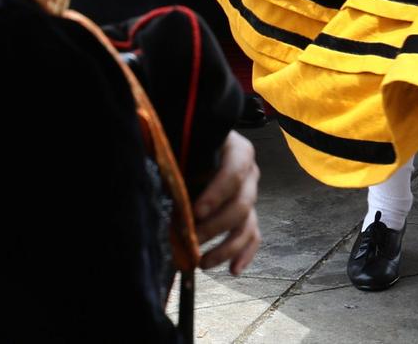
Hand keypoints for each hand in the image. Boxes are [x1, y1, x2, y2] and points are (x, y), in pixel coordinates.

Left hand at [192, 132, 261, 275]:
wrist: (192, 146)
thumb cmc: (185, 146)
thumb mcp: (183, 148)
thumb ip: (178, 165)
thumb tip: (165, 191)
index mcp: (237, 150)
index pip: (235, 171)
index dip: (217, 193)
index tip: (196, 212)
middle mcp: (249, 174)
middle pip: (242, 204)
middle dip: (215, 226)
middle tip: (191, 240)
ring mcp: (250, 196)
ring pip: (247, 225)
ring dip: (226, 247)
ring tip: (203, 263)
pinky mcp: (247, 215)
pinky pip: (252, 236)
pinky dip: (244, 254)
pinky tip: (233, 270)